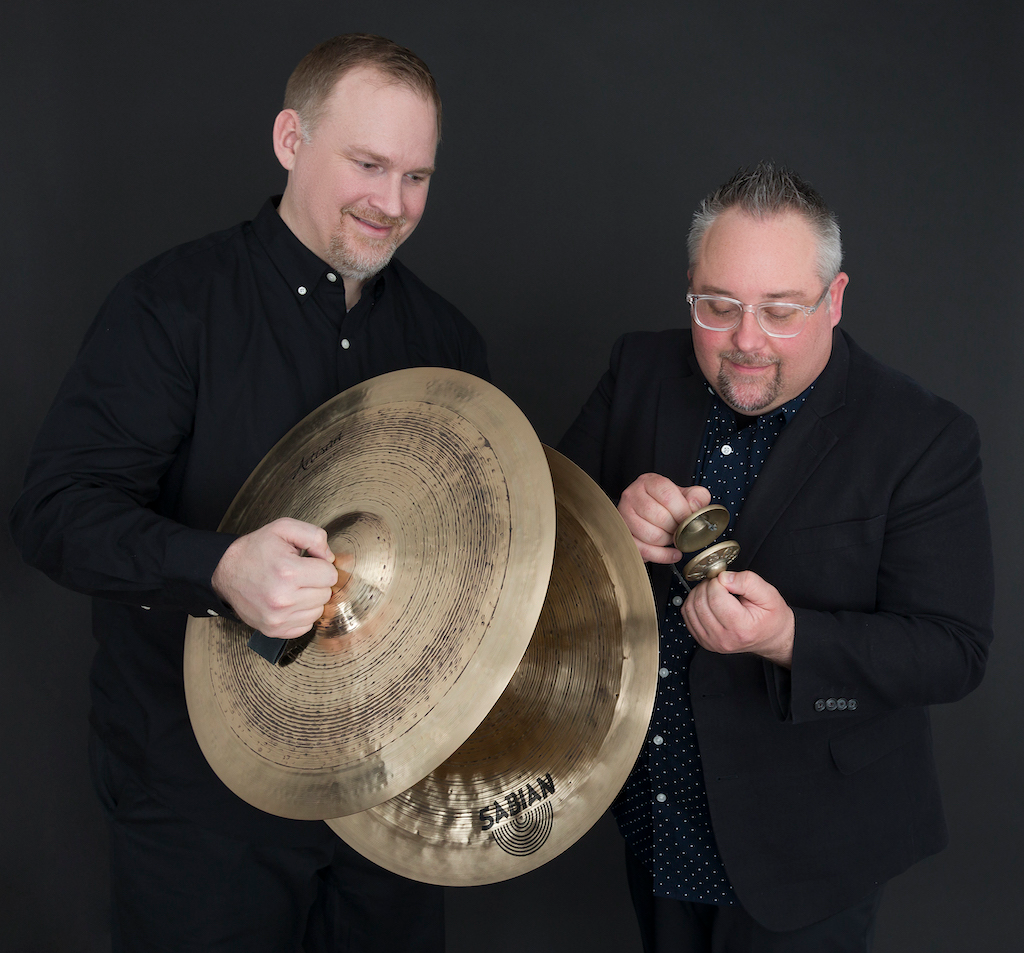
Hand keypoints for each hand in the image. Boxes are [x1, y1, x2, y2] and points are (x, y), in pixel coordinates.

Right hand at [211, 517, 338, 638]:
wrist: (226, 571)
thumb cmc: (255, 550)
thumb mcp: (283, 528)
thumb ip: (314, 536)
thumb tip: (330, 559)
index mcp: (287, 571)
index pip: (330, 575)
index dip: (322, 566)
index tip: (309, 563)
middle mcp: (283, 598)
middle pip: (326, 594)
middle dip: (316, 582)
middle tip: (299, 575)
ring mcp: (277, 618)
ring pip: (318, 611)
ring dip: (310, 600)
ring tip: (292, 588)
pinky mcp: (273, 630)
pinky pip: (306, 626)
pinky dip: (301, 615)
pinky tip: (289, 602)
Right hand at [617, 473, 710, 562]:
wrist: (647, 511)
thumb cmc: (665, 503)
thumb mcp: (684, 494)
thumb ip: (696, 497)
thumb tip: (695, 507)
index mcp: (649, 482)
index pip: (667, 496)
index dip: (682, 511)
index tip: (689, 520)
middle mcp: (632, 496)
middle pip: (659, 517)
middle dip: (675, 528)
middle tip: (681, 530)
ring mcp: (625, 515)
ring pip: (651, 535)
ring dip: (667, 541)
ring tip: (673, 538)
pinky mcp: (624, 534)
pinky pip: (644, 550)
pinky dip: (662, 555)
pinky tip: (672, 553)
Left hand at [682, 570, 794, 667]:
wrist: (771, 636)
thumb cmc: (771, 618)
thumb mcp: (769, 594)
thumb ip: (748, 582)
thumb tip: (724, 577)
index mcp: (741, 628)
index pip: (716, 599)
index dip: (717, 582)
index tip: (726, 579)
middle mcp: (724, 638)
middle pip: (700, 603)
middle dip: (707, 585)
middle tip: (720, 583)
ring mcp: (711, 642)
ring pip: (690, 608)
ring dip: (698, 593)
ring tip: (714, 590)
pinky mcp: (703, 641)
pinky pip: (687, 616)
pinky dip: (693, 603)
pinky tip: (706, 600)